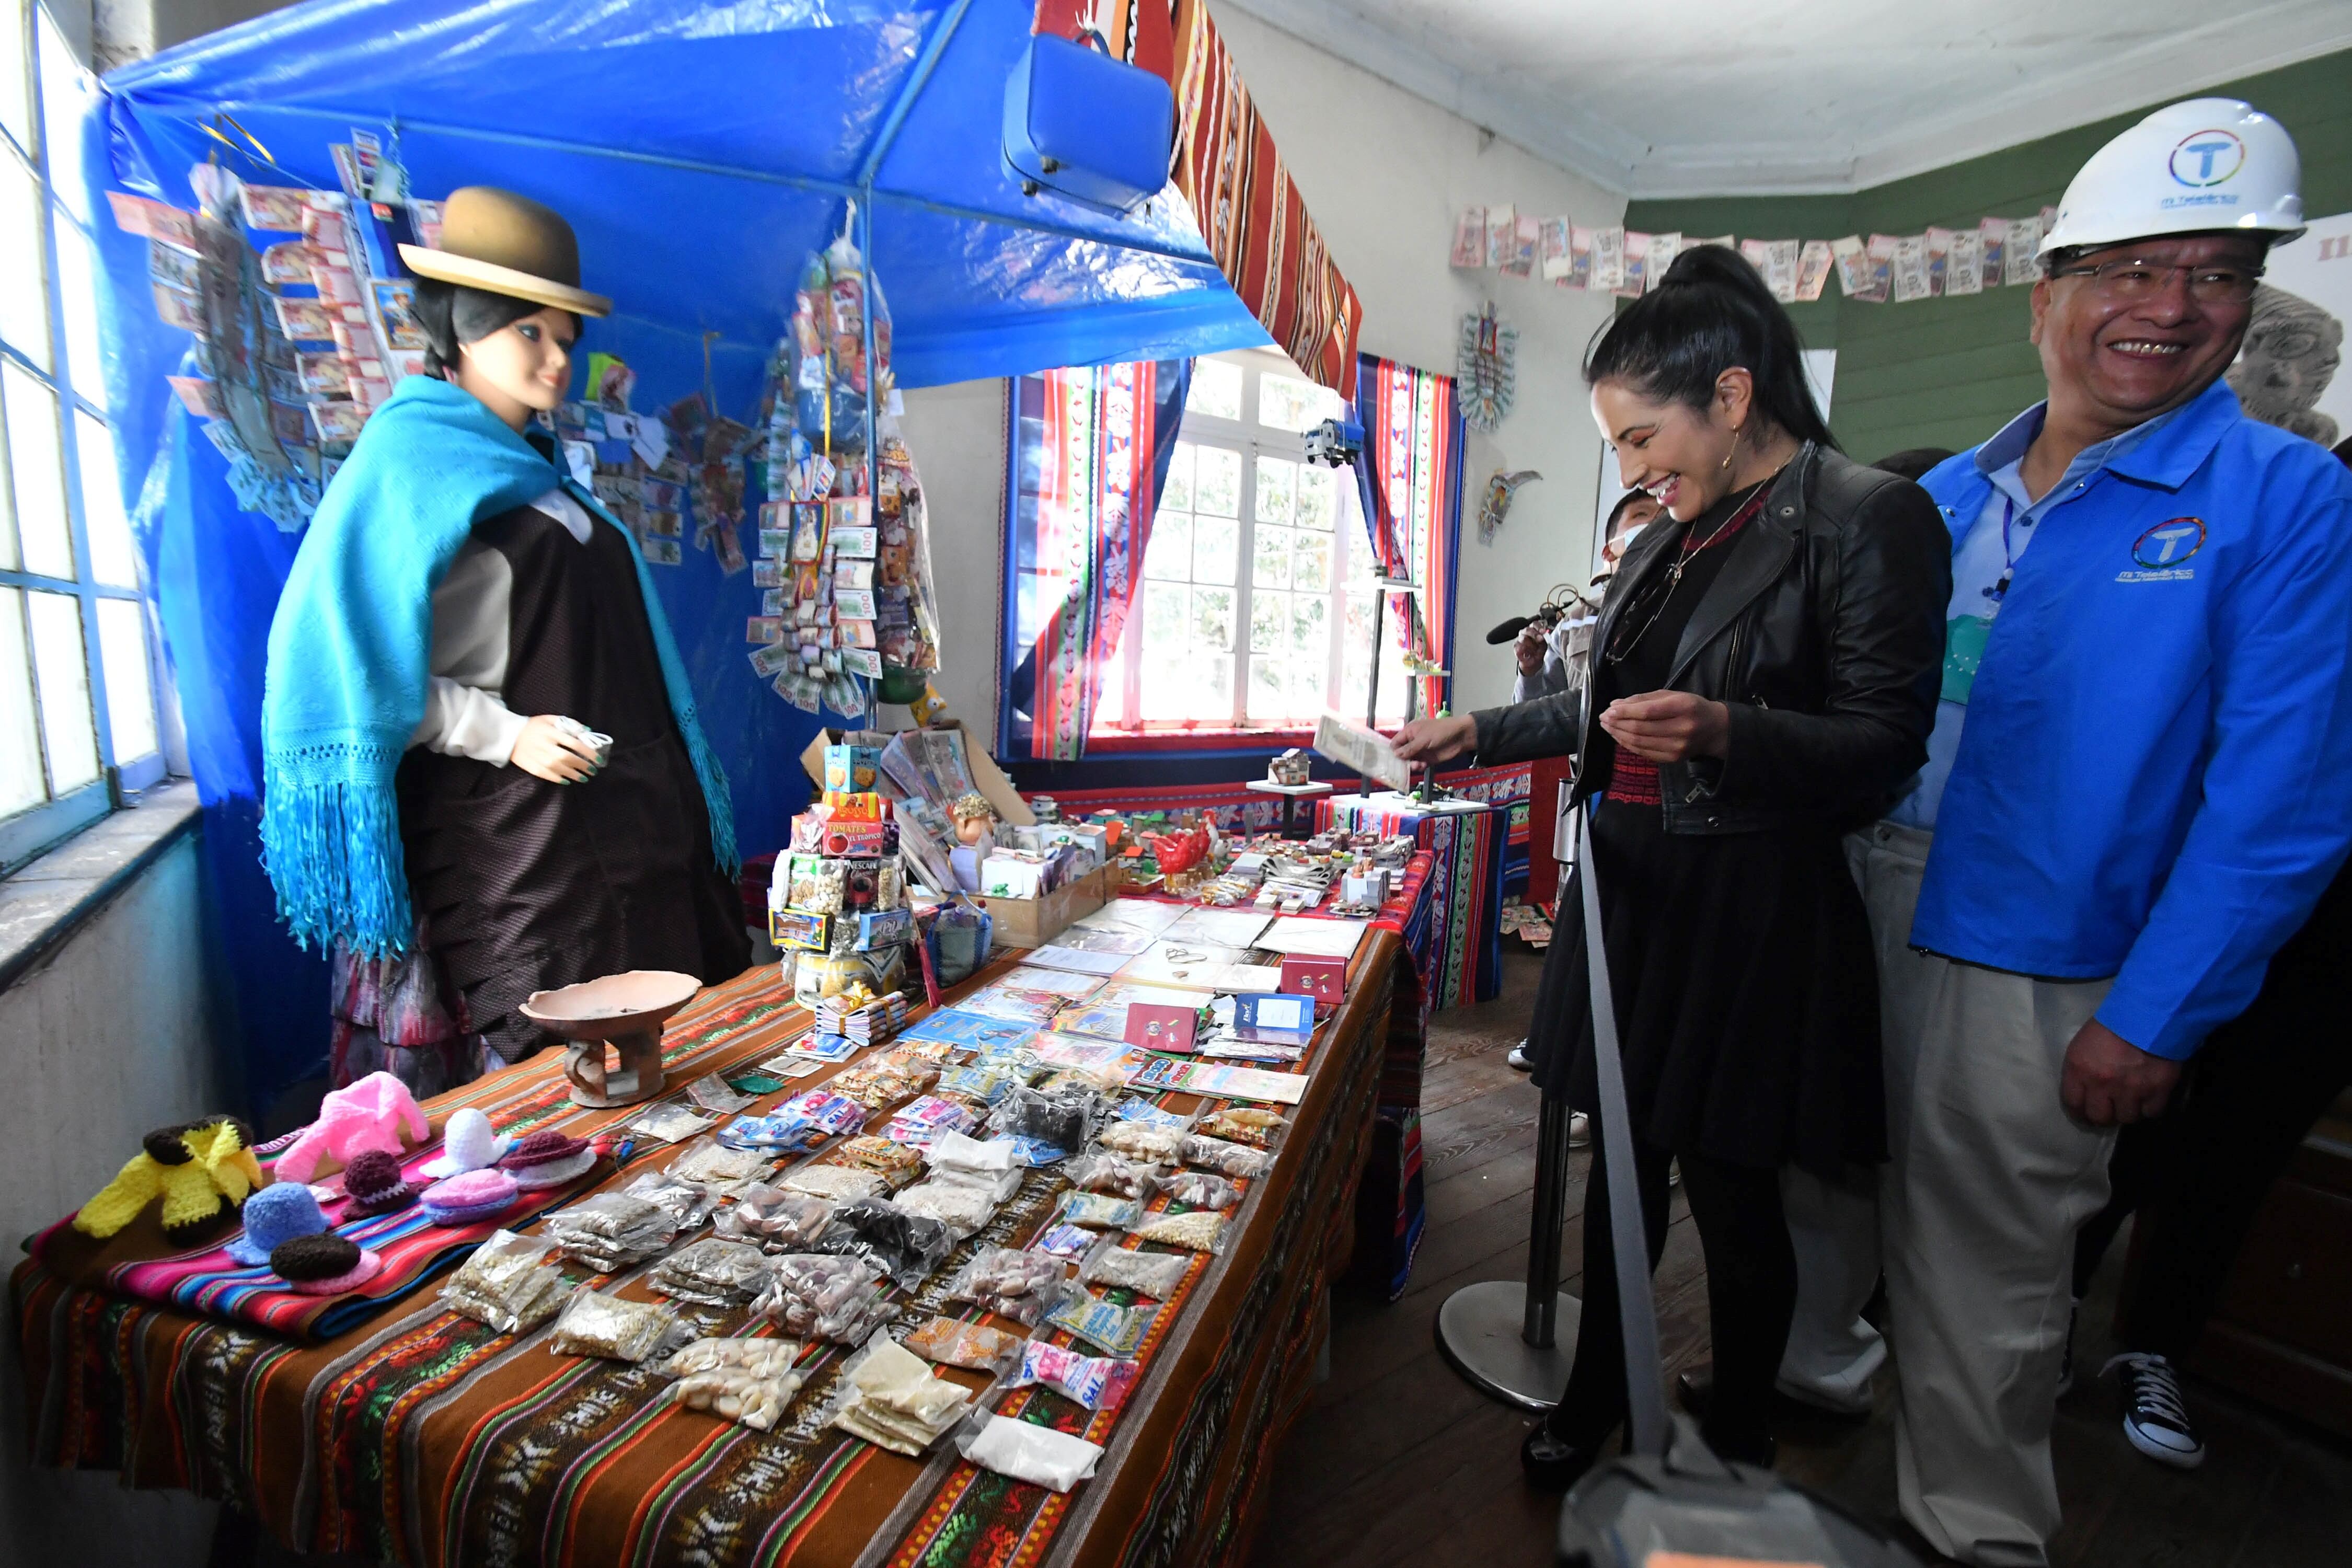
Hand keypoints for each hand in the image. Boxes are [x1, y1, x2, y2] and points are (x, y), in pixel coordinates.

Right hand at [509, 714, 602, 783]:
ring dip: (574, 774)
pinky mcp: (531, 767)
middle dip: (583, 765)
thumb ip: (569, 723)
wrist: (509, 735)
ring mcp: (537, 757)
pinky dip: (559, 778)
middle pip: (568, 757)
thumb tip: (588, 730)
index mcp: (551, 732)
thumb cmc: (533, 726)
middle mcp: (545, 745)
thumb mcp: (550, 719)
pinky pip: (547, 775)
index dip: (588, 752)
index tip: (598, 758)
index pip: (574, 743)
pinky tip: (568, 780)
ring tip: (584, 777)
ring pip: (559, 768)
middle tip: (593, 770)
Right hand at [1391, 713, 1476, 766]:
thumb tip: (1396, 754)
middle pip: (1401, 753)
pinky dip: (1419, 767)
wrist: (1460, 737)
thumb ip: (1409, 748)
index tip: (1391, 760)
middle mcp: (1413, 741)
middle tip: (1403, 766)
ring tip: (1417, 764)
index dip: (1393, 750)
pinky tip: (1423, 765)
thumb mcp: (1423, 738)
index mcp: (1410, 732)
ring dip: (1411, 764)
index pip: (1395, 742)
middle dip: (1402, 760)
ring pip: (1409, 761)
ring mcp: (1421, 750)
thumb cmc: (1442, 731)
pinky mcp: (1428, 758)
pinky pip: (1419, 765)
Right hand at [1515, 625, 1549, 676]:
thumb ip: (1546, 639)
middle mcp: (1525, 634)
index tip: (1543, 632)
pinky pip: (1518, 649)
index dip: (1539, 627)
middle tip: (1540, 639)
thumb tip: (1547, 636)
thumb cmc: (1540, 652)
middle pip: (1527, 630)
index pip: (1535, 624)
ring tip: (1536, 651)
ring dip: (1531, 645)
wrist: (1535, 663)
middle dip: (1535, 634)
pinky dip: (1524, 652)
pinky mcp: (1516, 649)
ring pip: (1523, 639)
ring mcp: (1519, 640)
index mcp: (1533, 630)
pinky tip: (1528, 655)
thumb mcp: (1546, 645)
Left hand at [1598, 690, 1729, 761]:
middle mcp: (1682, 729)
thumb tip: (1616, 705)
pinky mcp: (1672, 759)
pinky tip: (1619, 736)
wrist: (1715, 730)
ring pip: (1639, 742)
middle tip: (1604, 718)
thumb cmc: (1691, 708)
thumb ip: (1644, 699)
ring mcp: (1677, 747)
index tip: (1608, 710)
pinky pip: (1643, 752)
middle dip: (1617, 723)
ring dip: (1618, 734)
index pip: (1648, 712)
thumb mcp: (1672, 695)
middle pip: (1640, 728)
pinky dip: (1628, 744)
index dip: (1625, 712)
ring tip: (1607, 726)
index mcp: (1683, 707)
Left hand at [2060, 1018, 2181, 1126]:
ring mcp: (2131, 1089)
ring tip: (2130, 1101)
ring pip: (2127, 1118)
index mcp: (2079, 1069)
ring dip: (2128, 1111)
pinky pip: (2151, 1112)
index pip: (2073, 1103)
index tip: (2084, 1114)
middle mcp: (2102, 1083)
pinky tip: (2148, 1098)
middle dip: (2103, 1116)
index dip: (2079, 1113)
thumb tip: (2085, 1091)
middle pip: (2099, 1117)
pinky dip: (2149, 1107)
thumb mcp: (2084, 1042)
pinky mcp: (2157, 1090)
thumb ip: (2081, 1068)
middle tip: (2109, 1110)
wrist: (2149, 1013)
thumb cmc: (2113, 1023)